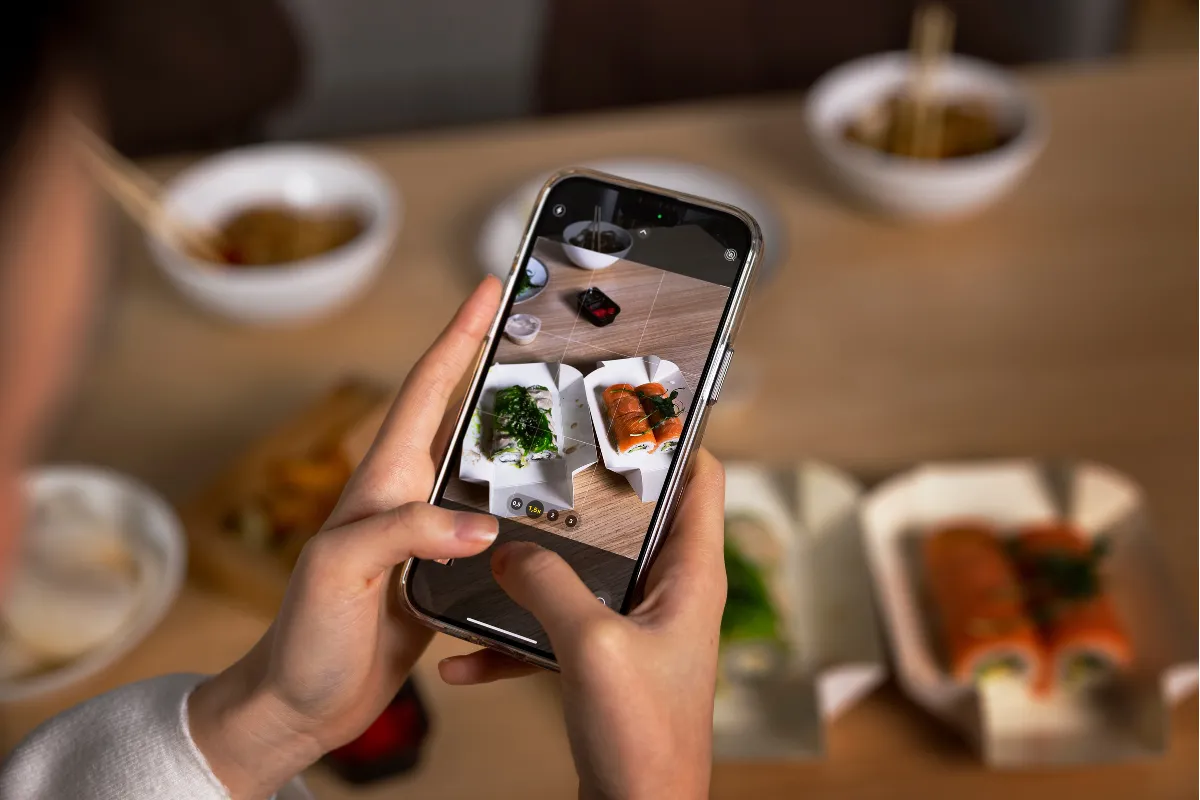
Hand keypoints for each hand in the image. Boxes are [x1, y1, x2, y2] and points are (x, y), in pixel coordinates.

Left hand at [188, 276, 502, 798]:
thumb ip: (405, 536)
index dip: (457, 336)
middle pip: (462, 420)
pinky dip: (525, 509)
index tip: (488, 290)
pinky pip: (493, 528)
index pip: (425, 393)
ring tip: (566, 416)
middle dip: (499, 371)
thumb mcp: (340, 571)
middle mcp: (408, 500)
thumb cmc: (303, 637)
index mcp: (383, 483)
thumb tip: (482, 527)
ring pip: (485, 472)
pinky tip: (553, 511)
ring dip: (522, 440)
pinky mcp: (445, 576)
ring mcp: (427, 537)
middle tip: (545, 341)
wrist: (301, 706)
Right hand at [439, 449, 726, 799]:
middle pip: (633, 521)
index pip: (701, 479)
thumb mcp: (591, 646)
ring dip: (540, 567)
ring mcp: (636, 630)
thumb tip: (510, 550)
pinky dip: (517, 638)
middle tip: (538, 465)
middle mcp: (670, 594)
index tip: (625, 407)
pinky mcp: (606, 664)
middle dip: (584, 496)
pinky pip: (557, 632)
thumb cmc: (643, 737)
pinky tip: (464, 656)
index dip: (673, 438)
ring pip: (586, 575)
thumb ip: (549, 585)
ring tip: (491, 549)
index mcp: (691, 575)